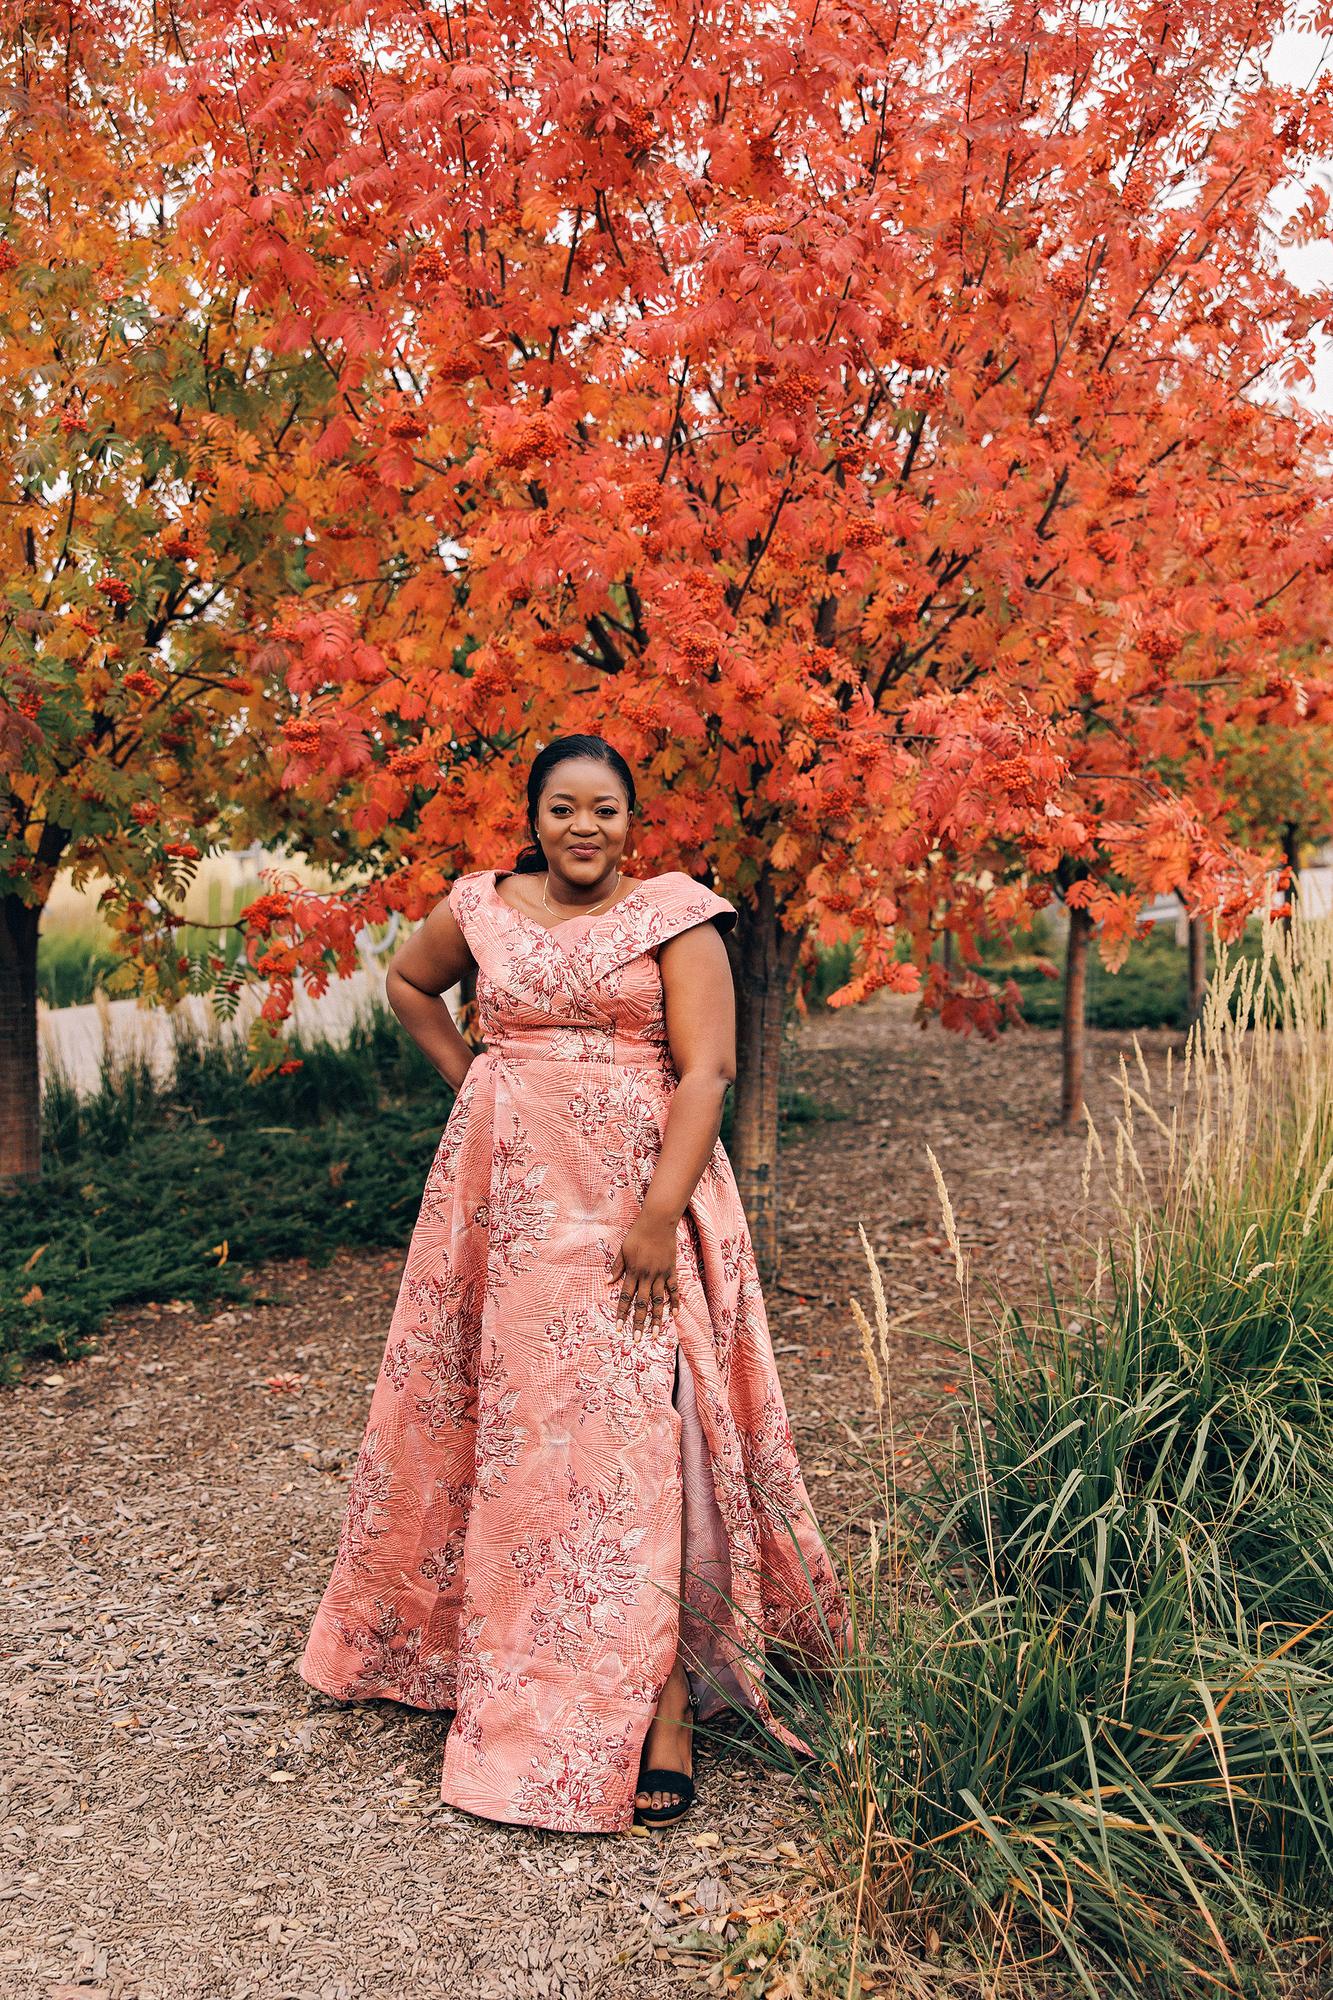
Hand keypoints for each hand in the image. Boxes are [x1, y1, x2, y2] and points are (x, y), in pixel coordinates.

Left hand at [611, 1209, 679, 1336]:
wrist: (657, 1223)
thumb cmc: (638, 1234)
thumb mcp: (623, 1250)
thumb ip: (616, 1267)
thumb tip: (606, 1282)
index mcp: (632, 1272)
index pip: (625, 1298)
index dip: (621, 1314)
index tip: (619, 1328)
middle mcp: (646, 1276)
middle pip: (641, 1304)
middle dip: (638, 1323)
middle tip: (636, 1339)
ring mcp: (660, 1275)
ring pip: (658, 1301)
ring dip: (656, 1319)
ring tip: (655, 1334)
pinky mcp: (671, 1271)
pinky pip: (673, 1290)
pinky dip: (675, 1302)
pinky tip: (675, 1314)